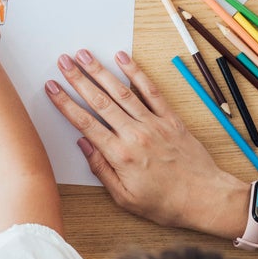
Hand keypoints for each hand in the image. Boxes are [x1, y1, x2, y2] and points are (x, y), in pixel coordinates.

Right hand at [44, 49, 247, 235]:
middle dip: (78, 79)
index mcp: (120, 155)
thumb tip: (83, 145)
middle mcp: (135, 134)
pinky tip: (122, 58)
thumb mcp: (124, 198)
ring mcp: (153, 123)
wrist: (205, 198)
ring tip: (84, 55)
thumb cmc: (165, 203)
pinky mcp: (170, 118)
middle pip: (100, 101)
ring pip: (121, 91)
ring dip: (100, 71)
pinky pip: (150, 90)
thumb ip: (101, 170)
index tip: (52, 88)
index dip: (65, 103)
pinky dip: (136, 72)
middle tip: (63, 62)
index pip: (85, 123)